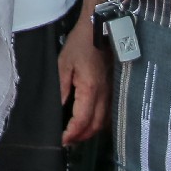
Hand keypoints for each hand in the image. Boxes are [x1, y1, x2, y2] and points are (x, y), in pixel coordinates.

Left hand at [58, 19, 107, 144]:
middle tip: (65, 140)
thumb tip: (56, 110)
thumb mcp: (63, 64)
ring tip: (75, 134)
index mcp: (90, 90)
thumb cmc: (80, 45)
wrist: (100, 29)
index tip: (60, 140)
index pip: (82, 122)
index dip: (71, 135)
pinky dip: (99, 123)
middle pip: (96, 127)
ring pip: (105, 123)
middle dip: (80, 137)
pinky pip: (109, 114)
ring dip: (90, 132)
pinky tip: (89, 121)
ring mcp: (112, 93)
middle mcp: (105, 95)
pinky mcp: (115, 89)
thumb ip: (61, 89)